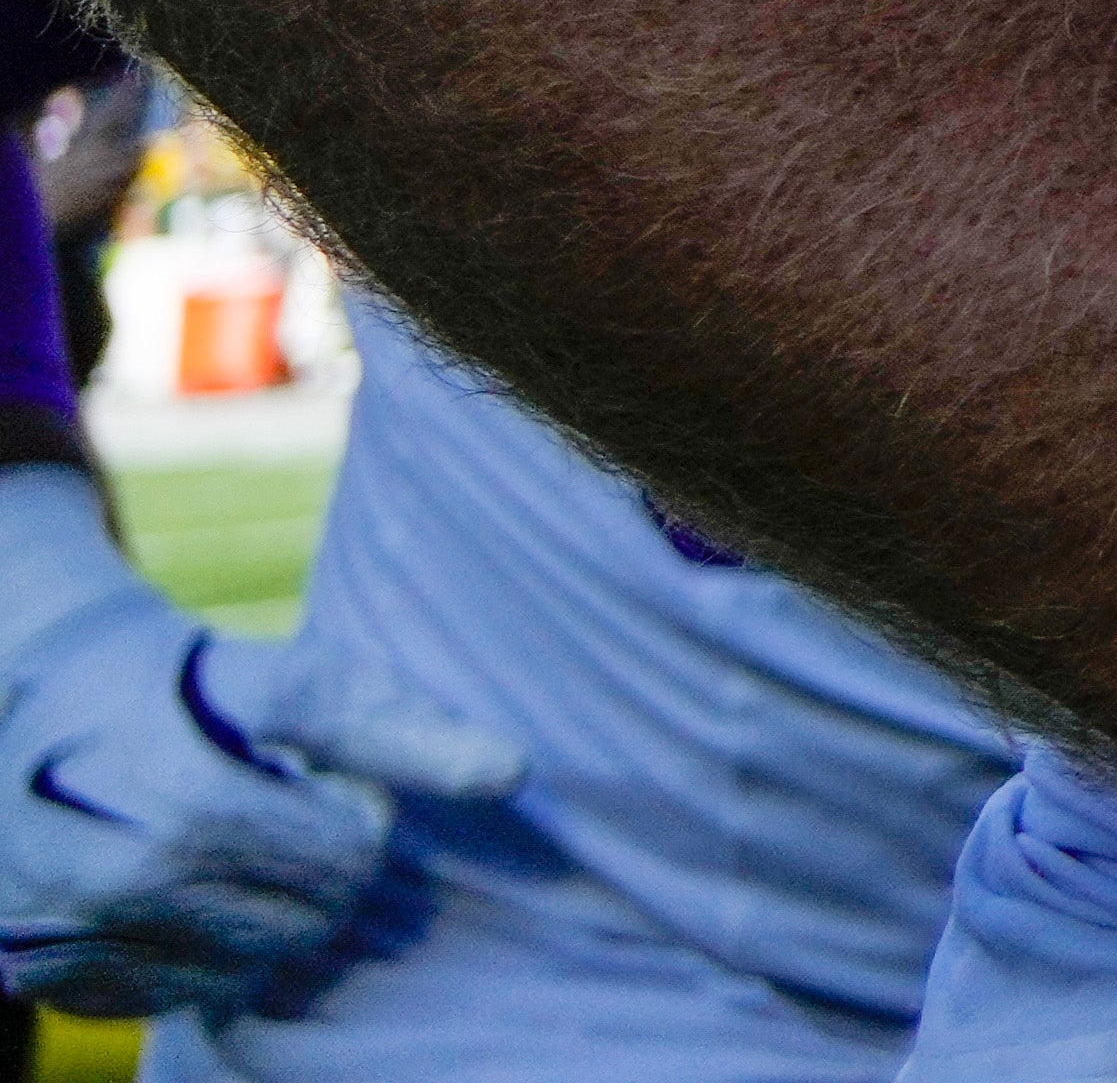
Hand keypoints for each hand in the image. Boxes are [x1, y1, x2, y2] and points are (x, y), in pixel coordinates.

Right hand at [0, 467, 519, 1016]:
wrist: (36, 704)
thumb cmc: (189, 690)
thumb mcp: (291, 677)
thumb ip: (396, 723)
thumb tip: (512, 774)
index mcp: (166, 785)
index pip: (334, 845)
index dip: (360, 815)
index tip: (342, 787)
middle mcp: (98, 865)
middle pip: (295, 913)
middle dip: (328, 872)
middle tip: (301, 825)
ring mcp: (53, 923)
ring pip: (240, 966)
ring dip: (275, 922)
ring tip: (247, 857)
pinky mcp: (33, 967)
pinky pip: (171, 996)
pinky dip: (209, 959)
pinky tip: (197, 903)